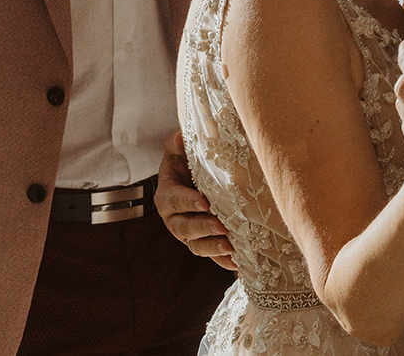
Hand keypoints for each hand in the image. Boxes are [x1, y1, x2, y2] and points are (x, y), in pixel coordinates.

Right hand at [155, 128, 235, 269]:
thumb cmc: (187, 159)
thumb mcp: (179, 148)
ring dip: (212, 248)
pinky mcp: (202, 242)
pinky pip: (210, 255)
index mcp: (166, 195)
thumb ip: (176, 143)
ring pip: (196, 245)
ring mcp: (188, 233)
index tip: (205, 202)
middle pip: (184, 227)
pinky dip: (222, 261)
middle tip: (221, 227)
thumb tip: (179, 138)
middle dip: (203, 228)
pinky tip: (237, 264)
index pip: (174, 200)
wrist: (194, 175)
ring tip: (230, 247)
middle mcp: (174, 219)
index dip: (188, 202)